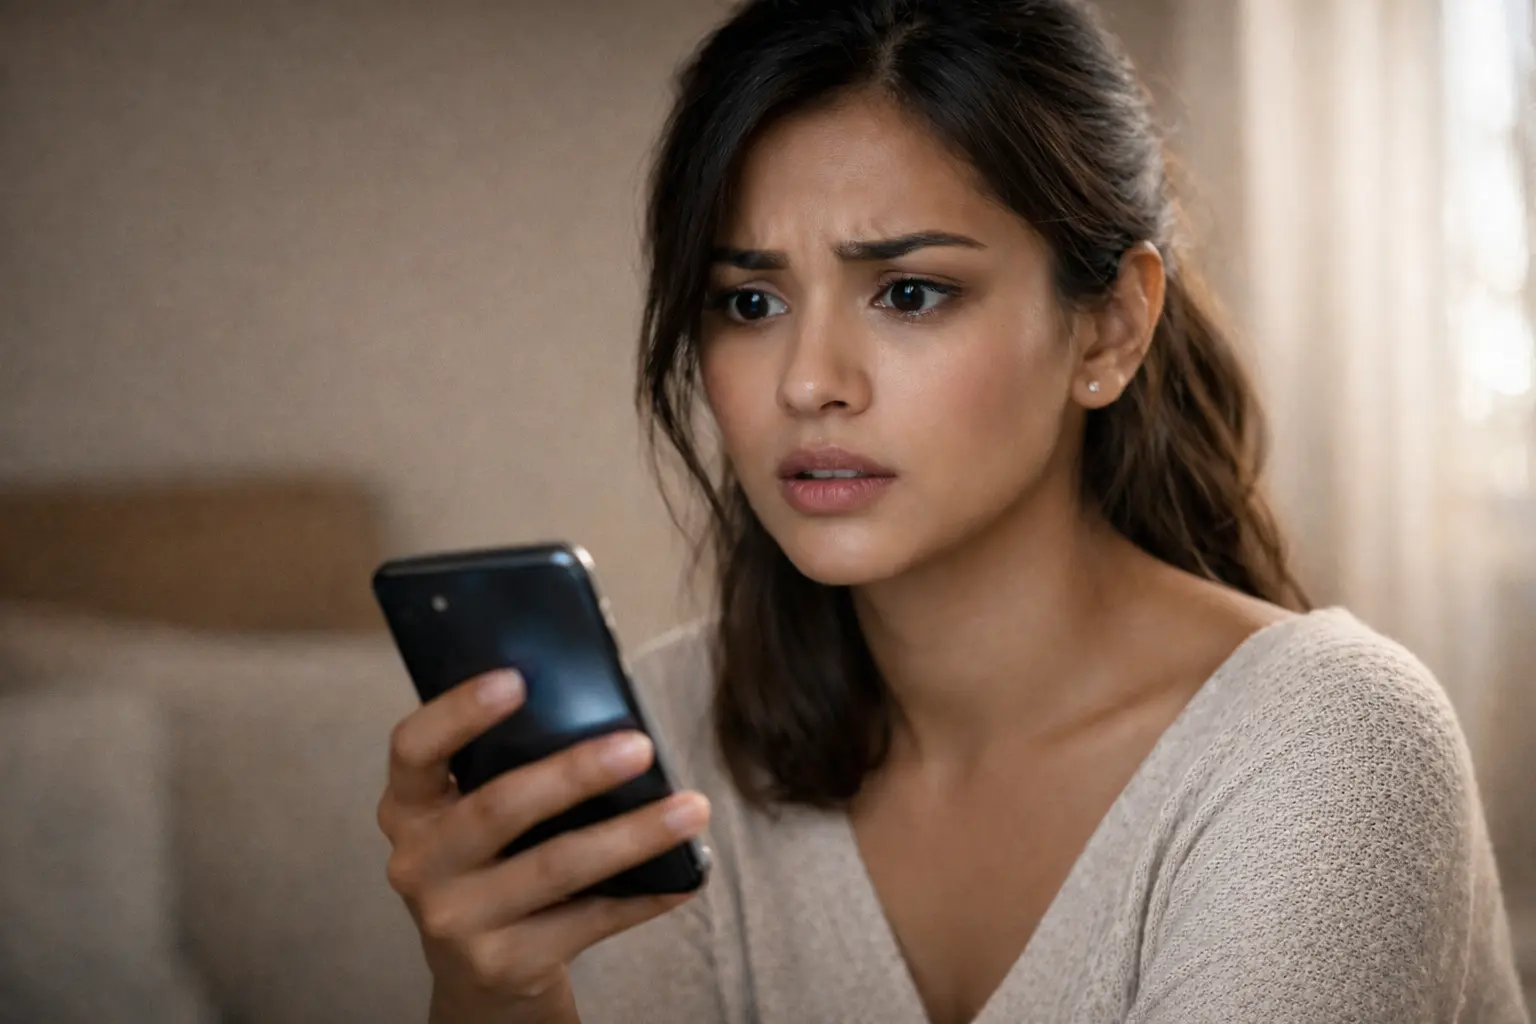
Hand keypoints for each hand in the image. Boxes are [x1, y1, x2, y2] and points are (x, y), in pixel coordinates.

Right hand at [377, 669, 710, 1020]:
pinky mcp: (504, 963)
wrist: (479, 972)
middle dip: (575, 774)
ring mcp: (457, 919)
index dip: (459, 711)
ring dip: (632, 835)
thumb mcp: (469, 812)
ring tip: (691, 808)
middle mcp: (419, 862)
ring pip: (556, 867)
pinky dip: (645, 895)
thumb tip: (601, 709)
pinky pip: (589, 920)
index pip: (414, 748)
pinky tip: (686, 876)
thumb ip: (503, 767)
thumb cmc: (489, 862)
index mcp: (408, 807)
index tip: (516, 679)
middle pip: (499, 807)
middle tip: (641, 746)